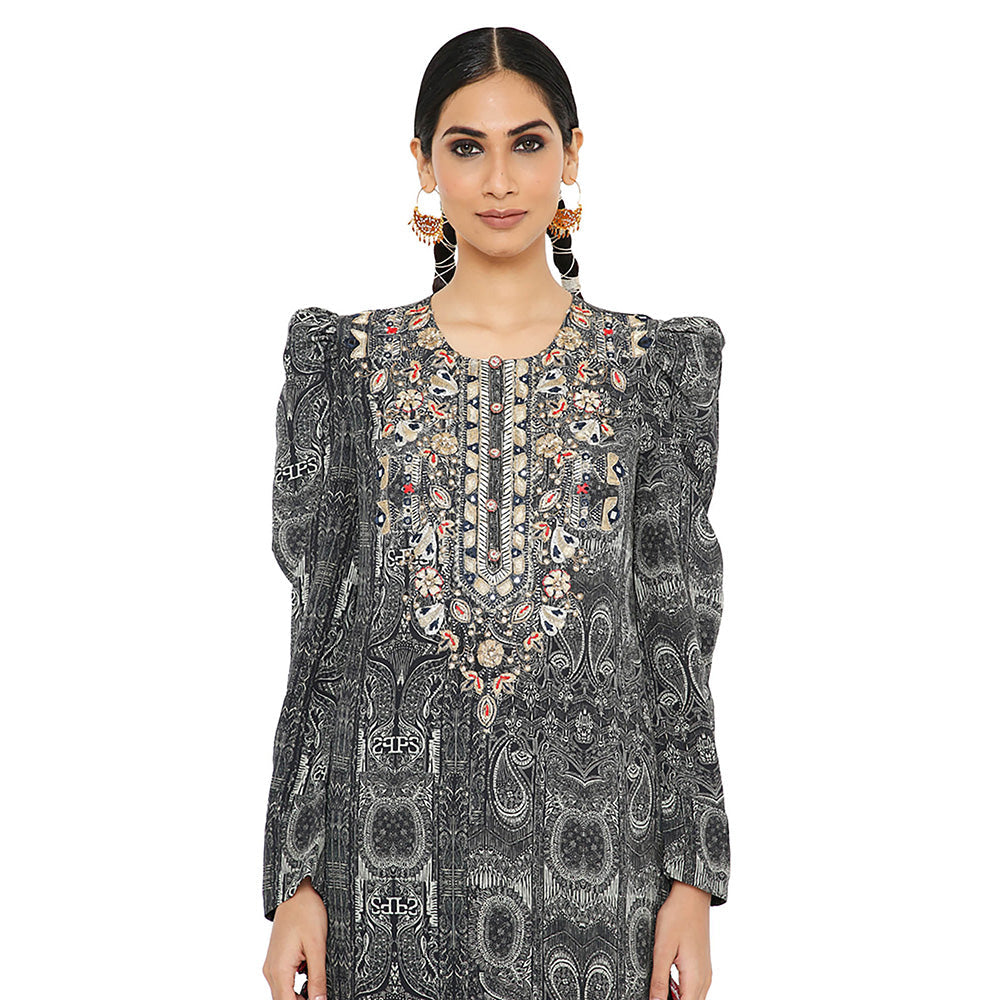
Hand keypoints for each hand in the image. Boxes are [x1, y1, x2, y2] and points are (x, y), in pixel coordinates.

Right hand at [262, 876, 328, 999]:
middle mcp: (271, 970)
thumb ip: (317, 977)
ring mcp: (272, 965)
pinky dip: (295, 985)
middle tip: (320, 995)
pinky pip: (284, 981)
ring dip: (298, 995)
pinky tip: (310, 977)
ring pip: (283, 992)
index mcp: (279, 970)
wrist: (296, 892)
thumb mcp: (317, 946)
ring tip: (316, 988)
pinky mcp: (276, 959)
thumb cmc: (306, 913)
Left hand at [649, 880, 711, 999]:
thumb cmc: (678, 917)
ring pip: (693, 998)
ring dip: (677, 998)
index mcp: (695, 978)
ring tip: (660, 989)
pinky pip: (694, 988)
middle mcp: (704, 979)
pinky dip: (682, 991)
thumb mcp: (662, 949)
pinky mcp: (701, 965)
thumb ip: (659, 980)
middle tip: (656, 993)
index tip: (656, 999)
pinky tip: (668, 982)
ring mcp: (704, 972)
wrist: (692, 896)